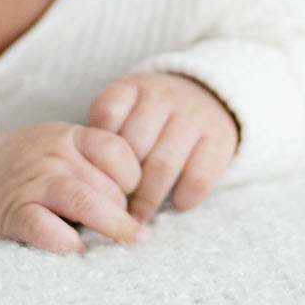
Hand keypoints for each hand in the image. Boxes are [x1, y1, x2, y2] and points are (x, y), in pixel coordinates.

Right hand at [0, 123, 145, 254]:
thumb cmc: (25, 168)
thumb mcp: (60, 147)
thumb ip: (94, 161)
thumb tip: (141, 196)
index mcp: (69, 137)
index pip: (119, 151)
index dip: (134, 178)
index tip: (132, 197)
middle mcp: (53, 157)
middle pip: (108, 185)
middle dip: (124, 211)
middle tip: (126, 229)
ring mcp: (34, 185)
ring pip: (86, 203)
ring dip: (113, 228)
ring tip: (129, 243)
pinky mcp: (14, 215)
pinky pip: (49, 230)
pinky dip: (69, 245)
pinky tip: (79, 251)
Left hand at [86, 73, 238, 222]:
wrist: (210, 95)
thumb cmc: (153, 114)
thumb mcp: (126, 107)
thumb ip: (105, 133)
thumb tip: (85, 183)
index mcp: (133, 87)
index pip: (106, 113)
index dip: (98, 150)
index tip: (95, 176)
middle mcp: (163, 96)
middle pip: (133, 147)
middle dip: (121, 185)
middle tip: (113, 209)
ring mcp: (193, 116)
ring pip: (163, 166)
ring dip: (148, 199)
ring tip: (138, 217)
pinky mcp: (220, 139)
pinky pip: (198, 177)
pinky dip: (183, 198)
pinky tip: (176, 203)